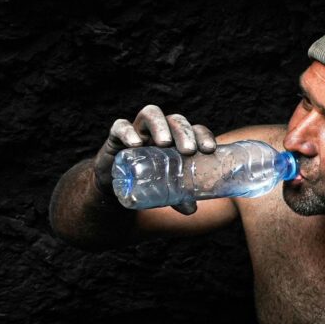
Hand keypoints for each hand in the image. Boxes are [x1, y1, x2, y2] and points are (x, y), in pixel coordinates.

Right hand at [95, 103, 217, 214]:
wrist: (115, 183)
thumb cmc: (146, 180)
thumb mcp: (164, 191)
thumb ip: (178, 198)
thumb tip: (192, 209)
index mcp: (176, 140)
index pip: (193, 130)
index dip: (203, 135)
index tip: (209, 149)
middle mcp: (160, 130)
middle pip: (175, 120)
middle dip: (184, 132)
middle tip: (188, 150)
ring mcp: (138, 129)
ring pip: (151, 114)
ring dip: (160, 126)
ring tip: (164, 143)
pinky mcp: (116, 136)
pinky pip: (120, 127)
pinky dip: (128, 132)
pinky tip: (135, 144)